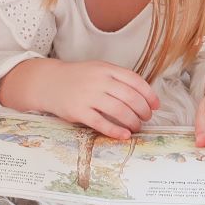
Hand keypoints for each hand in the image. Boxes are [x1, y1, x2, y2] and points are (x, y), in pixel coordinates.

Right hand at [5, 59, 161, 139]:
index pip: (135, 81)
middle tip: (146, 118)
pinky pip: (101, 123)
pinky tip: (124, 135)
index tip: (156, 106)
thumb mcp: (98, 70)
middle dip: (143, 111)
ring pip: (119, 111)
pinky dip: (116, 131)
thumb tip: (143, 96)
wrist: (48, 82)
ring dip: (133, 122)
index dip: (149, 95)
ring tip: (136, 127)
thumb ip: (117, 79)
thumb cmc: (77, 78)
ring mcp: (88, 96)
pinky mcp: (78, 111)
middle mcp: (99, 81)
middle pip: (130, 97)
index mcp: (106, 69)